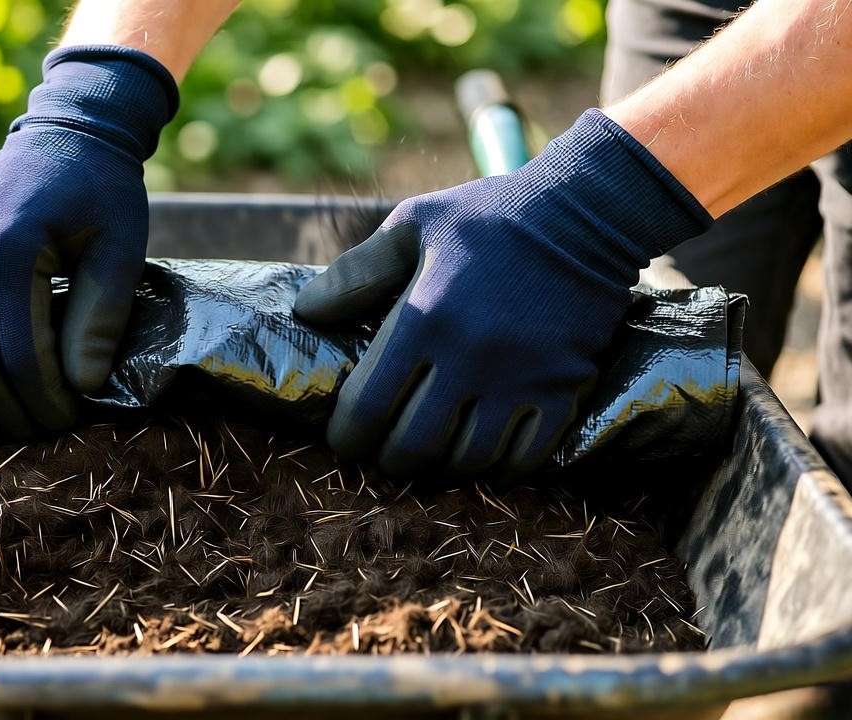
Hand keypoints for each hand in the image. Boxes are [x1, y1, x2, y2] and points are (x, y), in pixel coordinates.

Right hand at [0, 46, 177, 434]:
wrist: (67, 137)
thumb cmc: (101, 196)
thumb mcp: (122, 249)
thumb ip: (101, 316)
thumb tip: (80, 386)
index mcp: (12, 246)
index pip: (20, 352)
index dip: (43, 399)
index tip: (65, 421)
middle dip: (0, 408)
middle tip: (31, 433)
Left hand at [294, 109, 711, 476]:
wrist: (587, 213)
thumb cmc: (489, 217)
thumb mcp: (414, 226)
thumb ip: (356, 273)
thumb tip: (306, 314)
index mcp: (423, 318)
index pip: (368, 408)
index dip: (349, 437)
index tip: (347, 441)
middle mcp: (469, 358)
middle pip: (413, 447)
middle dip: (391, 460)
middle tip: (387, 452)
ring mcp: (520, 379)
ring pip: (467, 460)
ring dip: (443, 468)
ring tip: (433, 456)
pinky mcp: (563, 390)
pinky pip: (525, 458)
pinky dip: (499, 470)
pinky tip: (485, 458)